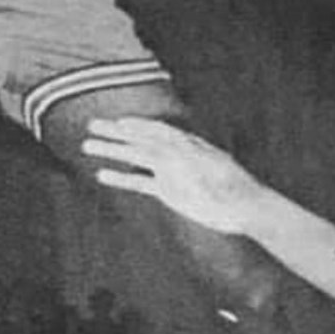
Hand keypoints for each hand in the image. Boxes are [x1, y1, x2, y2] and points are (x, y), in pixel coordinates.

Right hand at [82, 118, 260, 233]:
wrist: (247, 209)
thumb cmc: (235, 190)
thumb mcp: (216, 175)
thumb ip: (194, 163)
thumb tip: (174, 153)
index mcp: (187, 147)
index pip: (157, 135)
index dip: (137, 129)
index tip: (117, 124)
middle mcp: (175, 155)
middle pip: (141, 141)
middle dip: (116, 134)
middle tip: (91, 126)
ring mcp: (170, 172)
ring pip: (136, 159)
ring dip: (112, 152)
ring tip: (86, 146)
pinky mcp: (168, 190)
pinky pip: (139, 183)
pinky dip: (121, 178)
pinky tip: (101, 175)